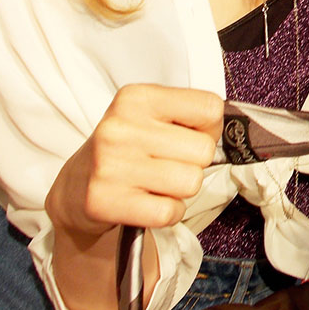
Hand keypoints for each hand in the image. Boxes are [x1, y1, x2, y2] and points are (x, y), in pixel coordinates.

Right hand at [44, 84, 222, 309]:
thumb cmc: (128, 147)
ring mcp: (110, 165)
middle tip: (167, 163)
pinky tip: (147, 202)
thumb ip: (191, 115)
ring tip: (156, 182)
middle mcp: (120, 127)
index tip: (188, 134)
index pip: (210, 108)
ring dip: (181, 189)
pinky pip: (170, 211)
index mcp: (137, 97)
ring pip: (191, 182)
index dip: (209, 128)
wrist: (75, 187)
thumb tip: (233, 131)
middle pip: (203, 150)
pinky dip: (167, 212)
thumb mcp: (152, 116)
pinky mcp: (104, 201)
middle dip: (194, 162)